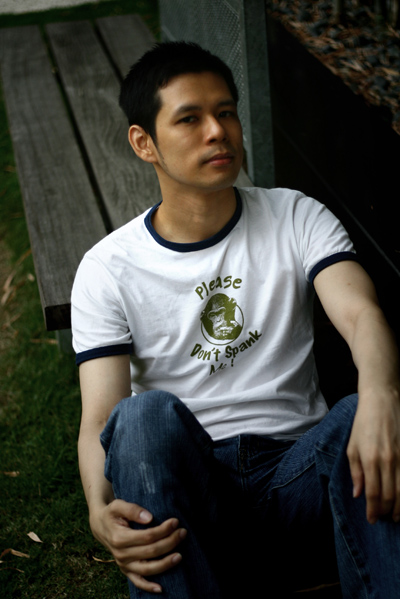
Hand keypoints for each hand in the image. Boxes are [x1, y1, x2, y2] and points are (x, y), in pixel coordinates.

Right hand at [90, 499, 186, 592]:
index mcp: (119, 538)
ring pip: (148, 569)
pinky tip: (161, 588)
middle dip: (170, 542)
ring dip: (166, 563)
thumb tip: (149, 518)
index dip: (163, 530)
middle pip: (151, 552)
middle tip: (183, 532)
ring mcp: (123, 564)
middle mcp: (121, 554)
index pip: (147, 536)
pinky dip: (148, 586)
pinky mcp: (125, 570)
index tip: (175, 521)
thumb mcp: (118, 505)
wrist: (100, 525)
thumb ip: (132, 509)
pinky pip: (137, 581)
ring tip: (180, 555)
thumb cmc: (112, 513)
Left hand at [347, 388, 399, 523]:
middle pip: (390, 496)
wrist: (382, 401)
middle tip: (383, 517)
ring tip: (396, 515)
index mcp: (370, 460)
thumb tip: (358, 494)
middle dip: (387, 511)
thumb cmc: (363, 423)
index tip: (372, 519)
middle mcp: (388, 461)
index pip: (374, 494)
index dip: (373, 510)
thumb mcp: (352, 446)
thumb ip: (355, 472)